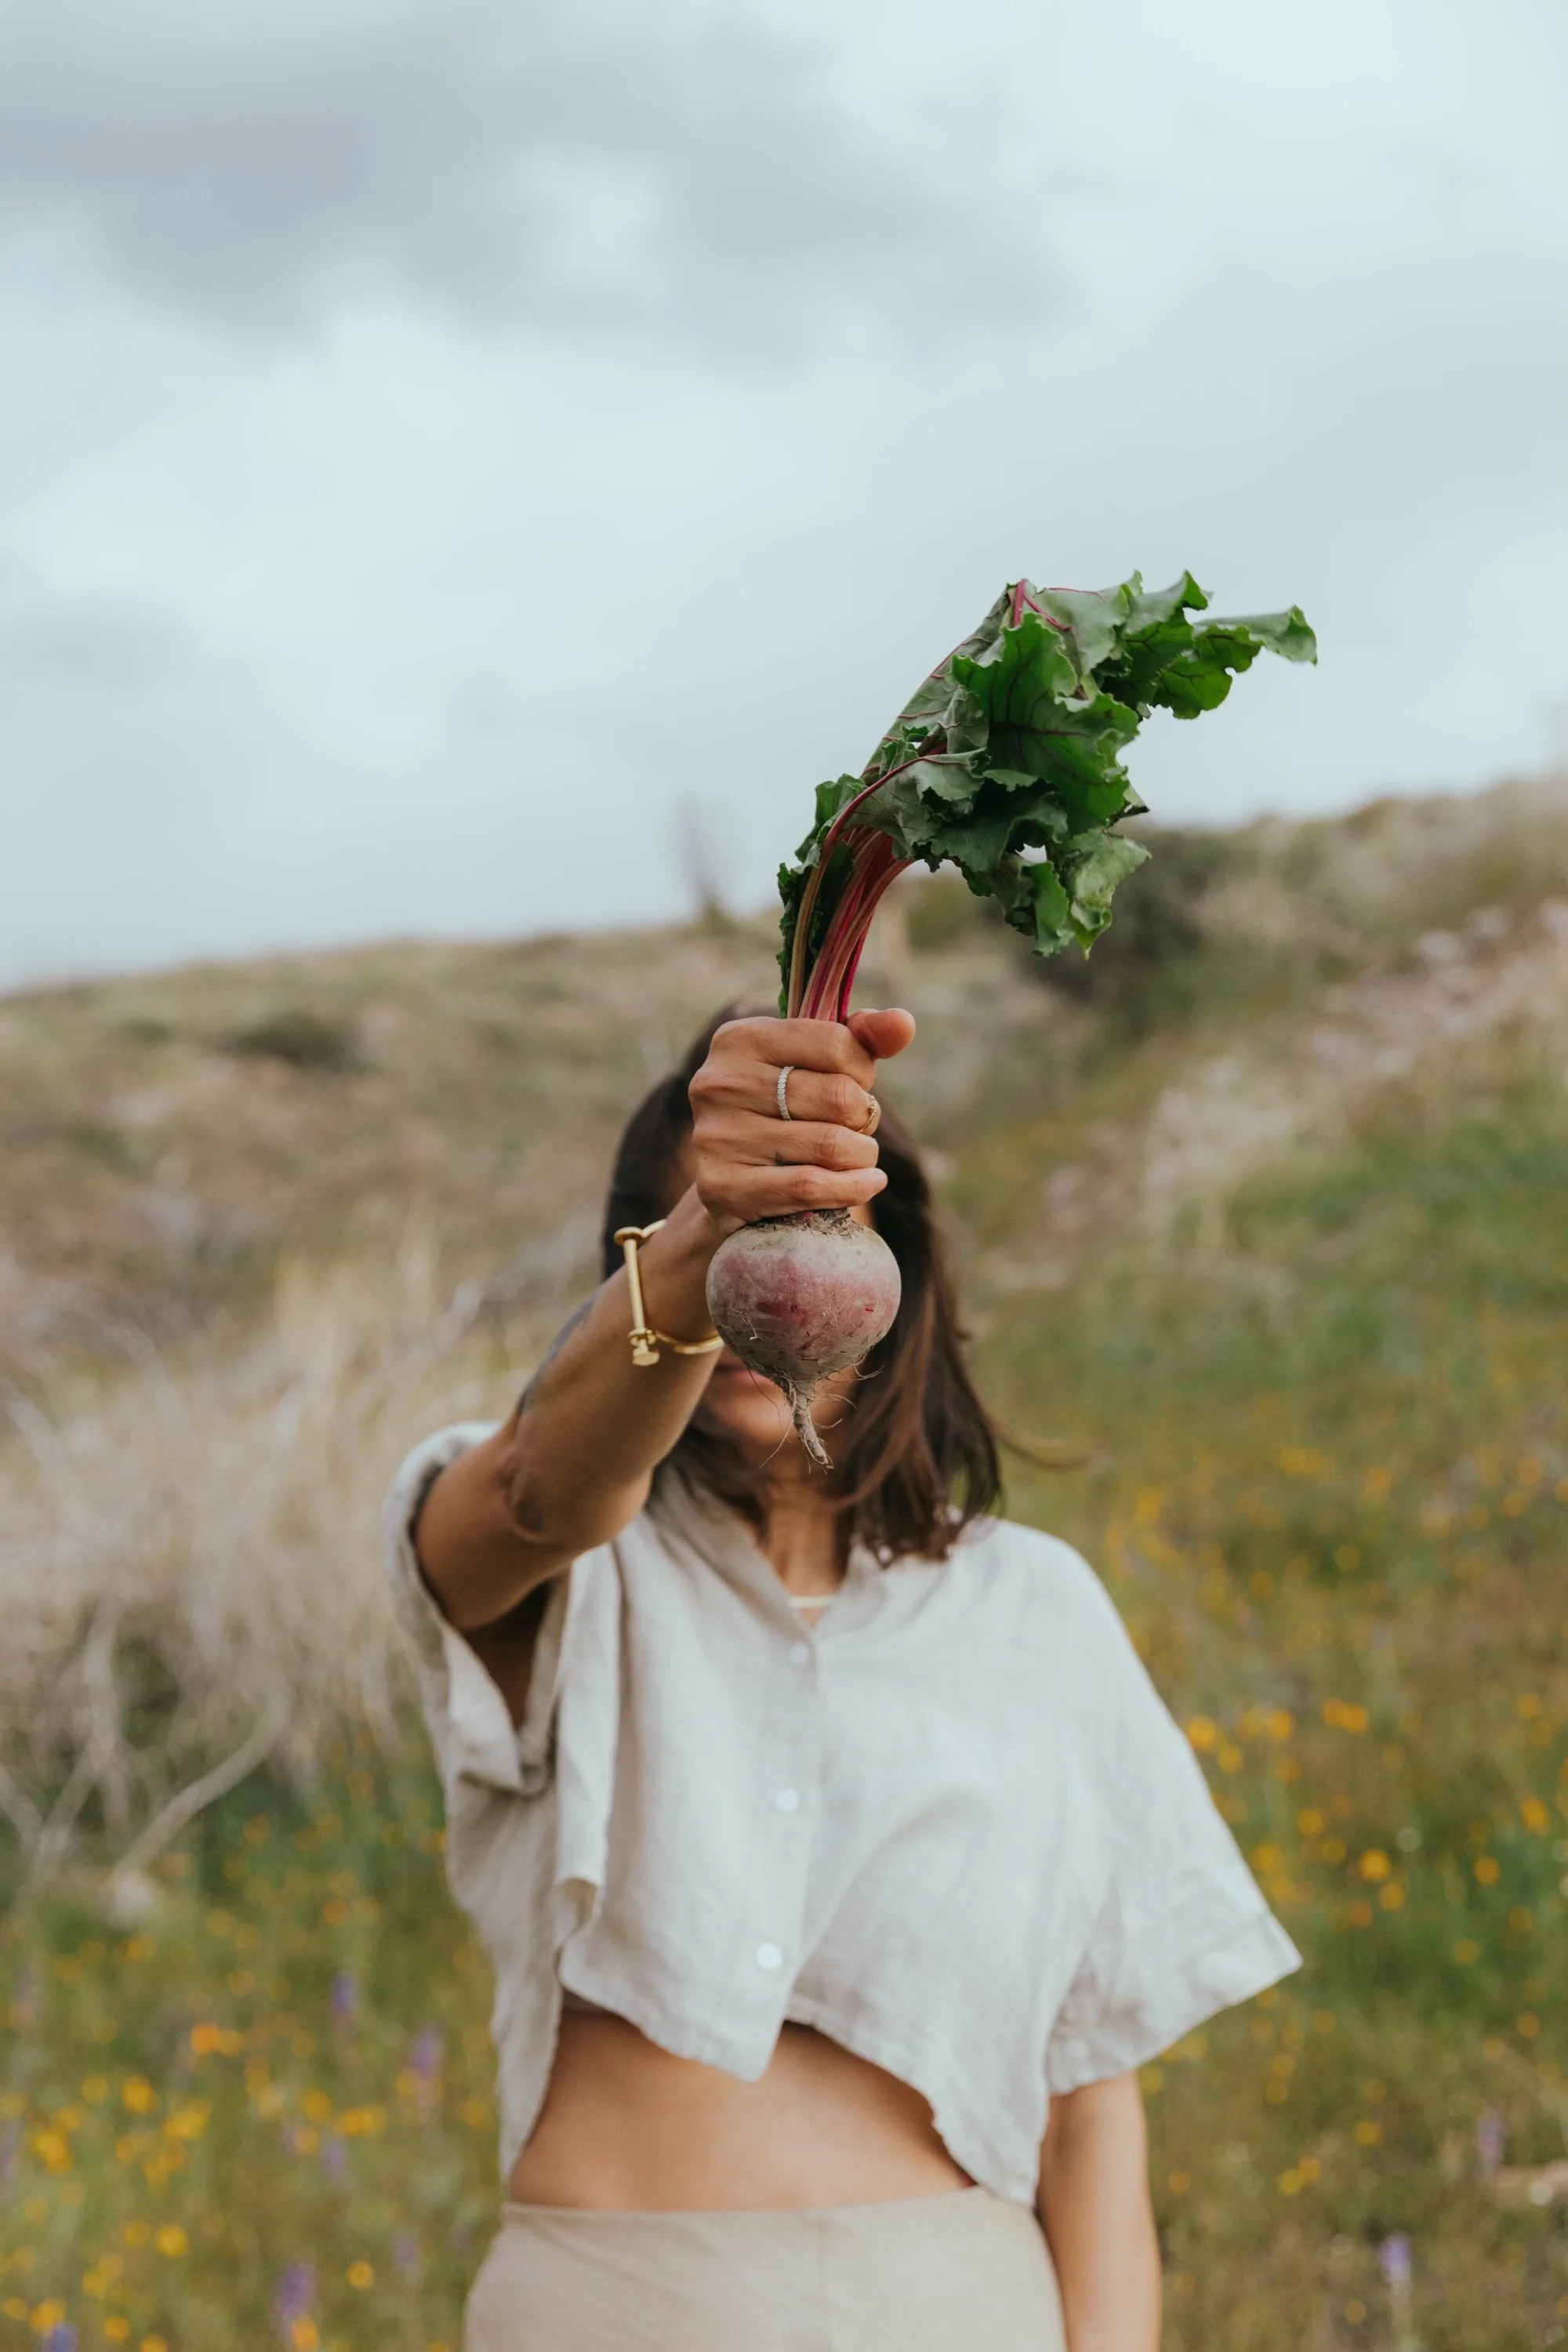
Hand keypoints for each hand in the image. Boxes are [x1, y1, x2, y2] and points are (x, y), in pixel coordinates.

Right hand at [688, 1009, 915, 1231]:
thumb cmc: (780, 1109)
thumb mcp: (813, 1064)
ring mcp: (717, 1137)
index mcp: (739, 1038)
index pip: (836, 1043)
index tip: (855, 1084)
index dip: (862, 1069)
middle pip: (838, 1097)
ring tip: (859, 1155)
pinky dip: (853, 1187)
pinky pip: (812, 1187)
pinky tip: (867, 1183)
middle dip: (863, 1115)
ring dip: (862, 1154)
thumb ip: (861, 1037)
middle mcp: (720, 1083)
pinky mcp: (723, 1187)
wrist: (726, 1180)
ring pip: (830, 1145)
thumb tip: (903, 1023)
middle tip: (857, 1125)